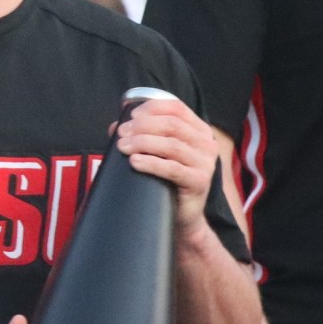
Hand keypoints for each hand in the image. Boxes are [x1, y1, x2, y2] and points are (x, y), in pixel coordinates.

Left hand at [114, 97, 223, 239]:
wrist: (183, 215)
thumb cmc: (168, 180)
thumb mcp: (157, 153)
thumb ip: (140, 136)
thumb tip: (115, 127)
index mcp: (199, 130)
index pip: (176, 108)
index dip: (151, 108)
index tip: (130, 116)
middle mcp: (206, 143)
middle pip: (172, 125)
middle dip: (142, 127)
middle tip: (121, 134)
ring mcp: (205, 163)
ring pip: (171, 145)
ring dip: (143, 143)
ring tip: (123, 147)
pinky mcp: (199, 181)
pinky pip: (172, 169)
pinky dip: (151, 163)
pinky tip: (134, 162)